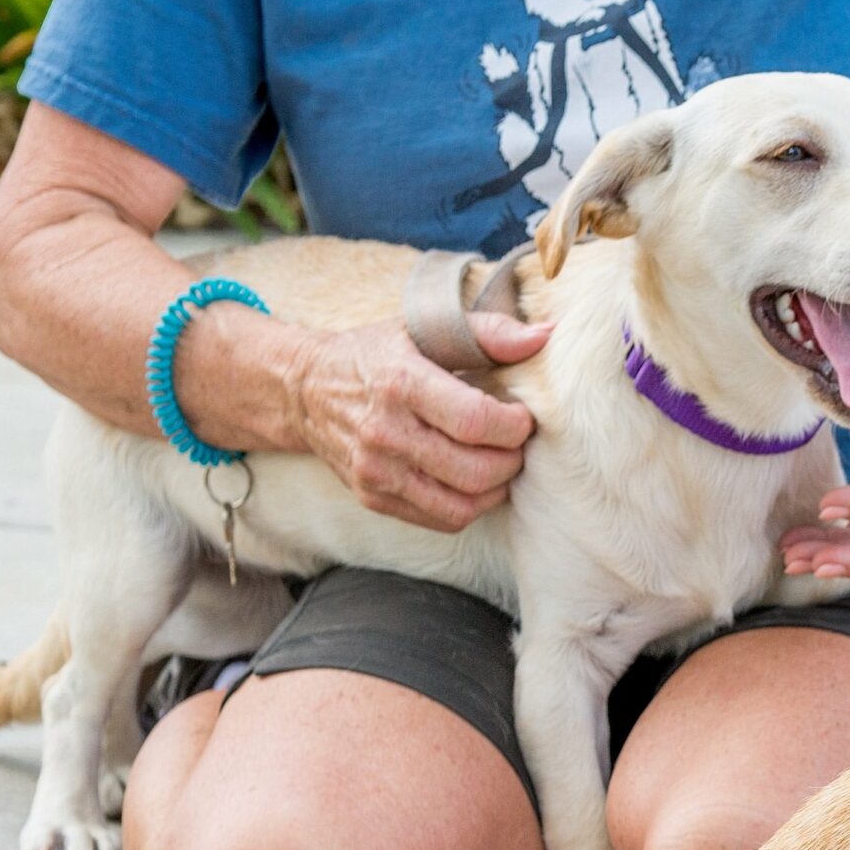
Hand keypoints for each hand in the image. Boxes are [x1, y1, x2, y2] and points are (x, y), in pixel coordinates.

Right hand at [281, 315, 549, 530]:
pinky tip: (472, 480)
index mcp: (401, 383)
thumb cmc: (375, 356)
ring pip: (463, 504)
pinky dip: (469, 505)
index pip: (477, 422)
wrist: (305, 389)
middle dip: (512, 460)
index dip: (515, 426)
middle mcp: (385, 432)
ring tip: (497, 462)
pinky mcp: (372, 497)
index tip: (521, 417)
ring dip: (495, 488)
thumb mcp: (425, 330)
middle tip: (514, 443)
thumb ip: (489, 332)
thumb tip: (544, 336)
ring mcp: (376, 471)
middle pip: (476, 470)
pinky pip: (441, 519)